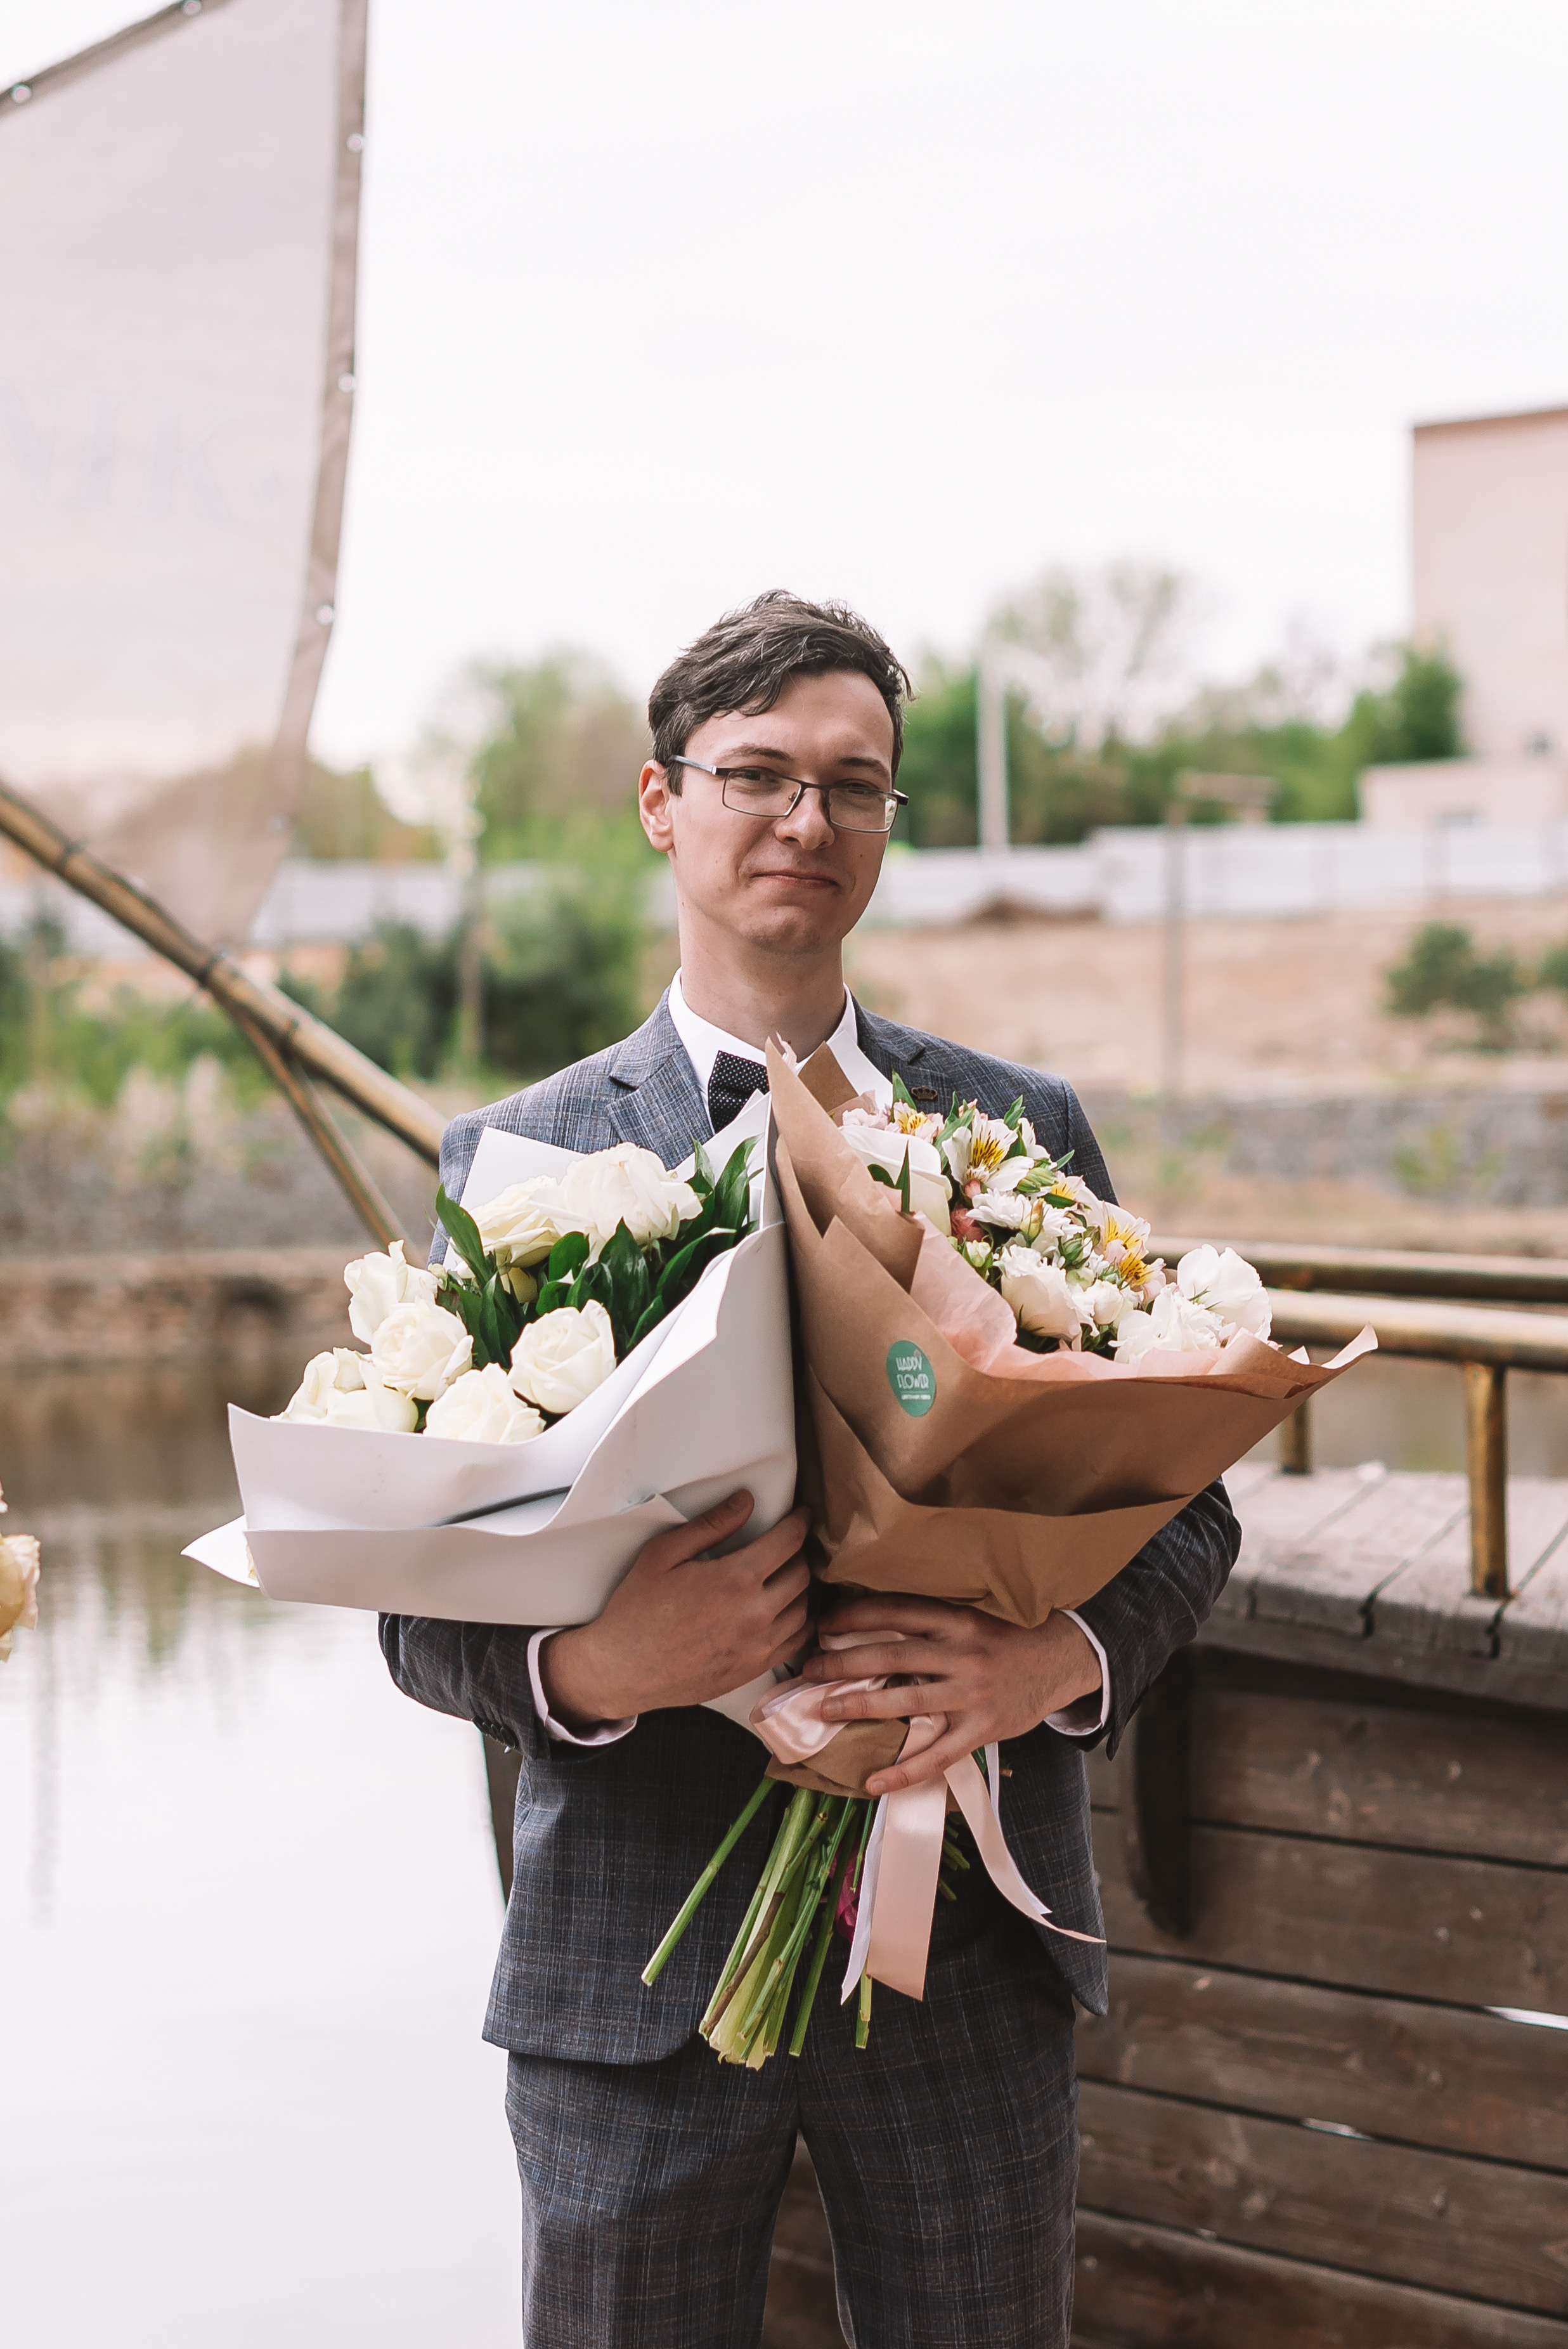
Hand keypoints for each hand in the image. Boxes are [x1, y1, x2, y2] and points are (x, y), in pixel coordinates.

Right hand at [538, 1492, 810, 1730]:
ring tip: (789, 1574)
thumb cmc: (637, 1609)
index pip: (788, 1541)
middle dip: (801, 1552)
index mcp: (735, 1579)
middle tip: (790, 1543)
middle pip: (802, 1573)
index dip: (799, 1522)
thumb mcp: (663, 1554)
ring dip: (802, 1587)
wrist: (622, 1670)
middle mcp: (755, 1614)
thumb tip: (745, 1501)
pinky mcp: (754, 1670)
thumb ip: (709, 1525)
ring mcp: (758, 1646)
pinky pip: (795, 1642)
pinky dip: (800, 1622)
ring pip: (804, 1609)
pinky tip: (789, 1611)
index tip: (801, 1515)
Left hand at [799, 1593, 1101, 1795]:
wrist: (1064, 1658)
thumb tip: (877, 1620)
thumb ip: (934, 1619)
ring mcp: (972, 1694)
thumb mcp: (975, 1615)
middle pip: (893, 1657)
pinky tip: (872, 1781)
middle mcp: (962, 1654)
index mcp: (958, 1620)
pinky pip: (937, 1756)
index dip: (856, 1616)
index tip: (824, 1623)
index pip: (897, 1612)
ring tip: (824, 1709)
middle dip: (845, 1663)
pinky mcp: (982, 1729)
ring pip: (907, 1703)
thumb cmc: (1010, 1636)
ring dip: (861, 1707)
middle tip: (809, 1668)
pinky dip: (903, 1771)